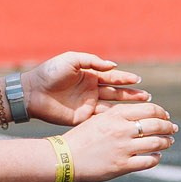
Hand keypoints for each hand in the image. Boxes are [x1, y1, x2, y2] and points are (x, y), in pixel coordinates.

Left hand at [24, 51, 143, 124]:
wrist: (32, 92)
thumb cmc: (49, 73)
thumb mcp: (71, 60)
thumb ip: (92, 61)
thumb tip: (113, 65)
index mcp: (89, 75)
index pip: (112, 77)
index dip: (125, 78)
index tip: (138, 80)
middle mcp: (91, 90)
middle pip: (116, 92)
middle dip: (132, 95)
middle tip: (148, 98)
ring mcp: (88, 105)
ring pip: (112, 106)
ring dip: (127, 108)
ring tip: (143, 108)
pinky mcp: (83, 118)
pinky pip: (101, 118)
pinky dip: (114, 119)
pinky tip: (126, 121)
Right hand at [62, 101, 176, 181]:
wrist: (65, 157)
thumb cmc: (81, 138)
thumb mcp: (99, 119)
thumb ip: (119, 117)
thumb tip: (141, 117)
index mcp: (116, 115)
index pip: (150, 109)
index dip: (162, 113)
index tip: (166, 116)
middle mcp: (122, 130)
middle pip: (156, 125)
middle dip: (168, 127)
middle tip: (173, 129)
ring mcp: (123, 148)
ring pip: (156, 143)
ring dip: (166, 142)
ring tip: (169, 142)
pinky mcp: (122, 166)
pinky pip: (148, 162)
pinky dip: (156, 158)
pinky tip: (157, 157)